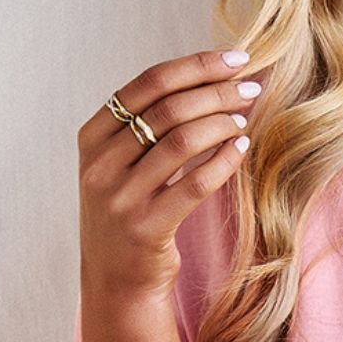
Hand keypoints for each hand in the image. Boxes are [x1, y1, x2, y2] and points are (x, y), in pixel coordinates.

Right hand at [77, 49, 262, 301]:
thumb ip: (146, 129)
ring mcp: (121, 197)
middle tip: (250, 88)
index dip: (195, 66)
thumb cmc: (131, 216)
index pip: (148, 84)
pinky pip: (196, 184)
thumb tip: (206, 81)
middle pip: (168, 109)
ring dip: (222, 123)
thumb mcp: (121, 167)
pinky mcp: (147, 227)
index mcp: (92, 137)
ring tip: (246, 117)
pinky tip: (242, 148)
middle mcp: (101, 164)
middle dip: (216, 92)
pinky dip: (224, 160)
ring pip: (183, 141)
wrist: (118, 282)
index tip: (234, 59)